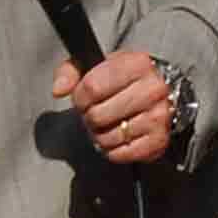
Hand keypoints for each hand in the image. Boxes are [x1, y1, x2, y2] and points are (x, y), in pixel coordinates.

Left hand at [51, 47, 178, 168]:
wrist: (159, 93)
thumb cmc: (125, 79)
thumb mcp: (98, 65)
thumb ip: (71, 71)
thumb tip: (59, 89)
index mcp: (137, 64)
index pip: (92, 88)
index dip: (80, 98)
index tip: (83, 98)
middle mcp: (153, 89)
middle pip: (98, 115)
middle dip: (89, 117)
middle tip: (96, 112)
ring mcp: (159, 116)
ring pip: (107, 138)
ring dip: (100, 134)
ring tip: (108, 123)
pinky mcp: (158, 141)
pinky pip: (120, 154)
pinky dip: (113, 149)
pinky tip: (118, 135)